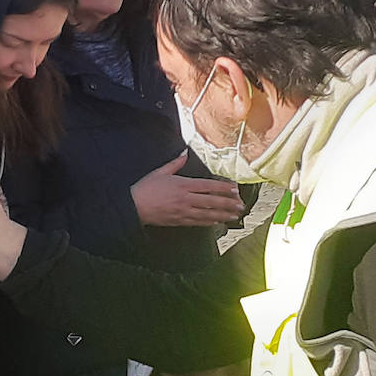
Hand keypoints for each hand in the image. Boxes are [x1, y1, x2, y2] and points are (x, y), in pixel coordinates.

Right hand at [131, 152, 245, 226]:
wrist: (134, 206)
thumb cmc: (145, 188)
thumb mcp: (160, 172)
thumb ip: (175, 163)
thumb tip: (184, 153)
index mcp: (183, 185)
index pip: (208, 186)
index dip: (223, 188)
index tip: (235, 189)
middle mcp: (186, 198)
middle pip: (212, 201)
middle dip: (228, 203)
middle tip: (241, 205)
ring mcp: (183, 211)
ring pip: (207, 213)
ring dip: (223, 214)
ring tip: (234, 215)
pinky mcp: (178, 220)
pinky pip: (197, 222)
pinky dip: (209, 222)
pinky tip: (217, 222)